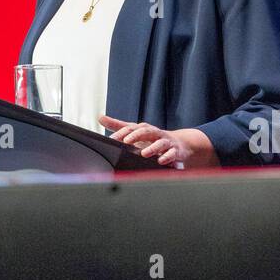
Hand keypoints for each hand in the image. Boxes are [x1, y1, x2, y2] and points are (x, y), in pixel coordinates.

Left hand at [99, 116, 219, 168]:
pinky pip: (172, 154)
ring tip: (144, 153)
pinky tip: (161, 161)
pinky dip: (167, 157)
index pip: (131, 128)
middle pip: (145, 131)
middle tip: (127, 141)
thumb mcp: (135, 130)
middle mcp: (154, 133)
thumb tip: (100, 118)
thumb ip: (118, 125)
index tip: (112, 139)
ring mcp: (165, 142)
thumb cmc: (152, 138)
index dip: (121, 133)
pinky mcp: (174, 151)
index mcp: (143, 128)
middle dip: (136, 136)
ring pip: (160, 143)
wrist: (179, 144)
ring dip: (152, 148)